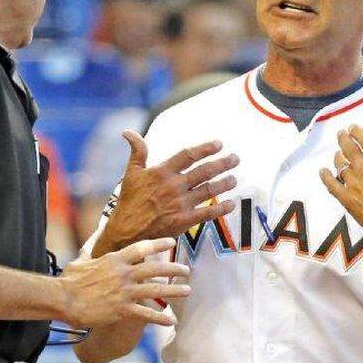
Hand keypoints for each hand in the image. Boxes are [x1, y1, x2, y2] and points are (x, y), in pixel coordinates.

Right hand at [61, 237, 190, 328]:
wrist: (63, 300)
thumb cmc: (70, 280)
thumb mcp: (82, 259)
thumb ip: (92, 248)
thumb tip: (95, 234)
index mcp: (115, 259)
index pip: (142, 247)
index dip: (158, 244)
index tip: (171, 241)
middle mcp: (124, 274)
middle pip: (155, 269)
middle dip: (173, 269)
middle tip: (186, 270)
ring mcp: (125, 292)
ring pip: (156, 290)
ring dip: (174, 290)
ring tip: (187, 290)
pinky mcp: (122, 309)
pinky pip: (146, 313)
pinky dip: (160, 318)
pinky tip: (172, 321)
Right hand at [96, 131, 238, 254]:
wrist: (126, 231)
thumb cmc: (129, 201)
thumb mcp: (131, 173)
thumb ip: (137, 151)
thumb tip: (128, 131)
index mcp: (162, 172)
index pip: (188, 155)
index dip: (206, 148)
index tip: (219, 144)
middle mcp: (174, 186)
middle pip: (204, 171)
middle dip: (223, 164)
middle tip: (236, 158)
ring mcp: (180, 204)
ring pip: (209, 190)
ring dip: (225, 183)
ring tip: (234, 178)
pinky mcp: (184, 221)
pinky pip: (208, 213)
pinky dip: (221, 208)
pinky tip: (232, 203)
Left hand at [319, 125, 362, 239]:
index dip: (356, 131)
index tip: (352, 127)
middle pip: (348, 147)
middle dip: (343, 138)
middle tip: (340, 134)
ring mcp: (353, 182)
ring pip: (339, 164)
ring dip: (337, 156)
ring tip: (337, 154)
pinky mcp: (346, 198)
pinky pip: (331, 184)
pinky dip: (325, 176)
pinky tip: (323, 171)